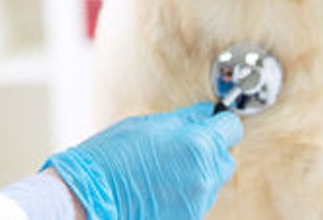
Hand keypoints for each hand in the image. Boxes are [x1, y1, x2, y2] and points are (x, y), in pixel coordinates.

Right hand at [44, 102, 241, 219]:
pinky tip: (161, 186)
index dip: (220, 123)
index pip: (232, 129)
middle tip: (182, 147)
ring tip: (165, 169)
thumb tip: (206, 113)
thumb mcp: (149, 124)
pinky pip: (198, 199)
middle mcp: (205, 175)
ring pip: (211, 181)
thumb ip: (185, 119)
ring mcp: (198, 201)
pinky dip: (186, 192)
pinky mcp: (190, 218)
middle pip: (225, 158)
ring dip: (197, 172)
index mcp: (198, 145)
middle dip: (209, 150)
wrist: (91, 196)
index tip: (213, 122)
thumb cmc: (113, 156)